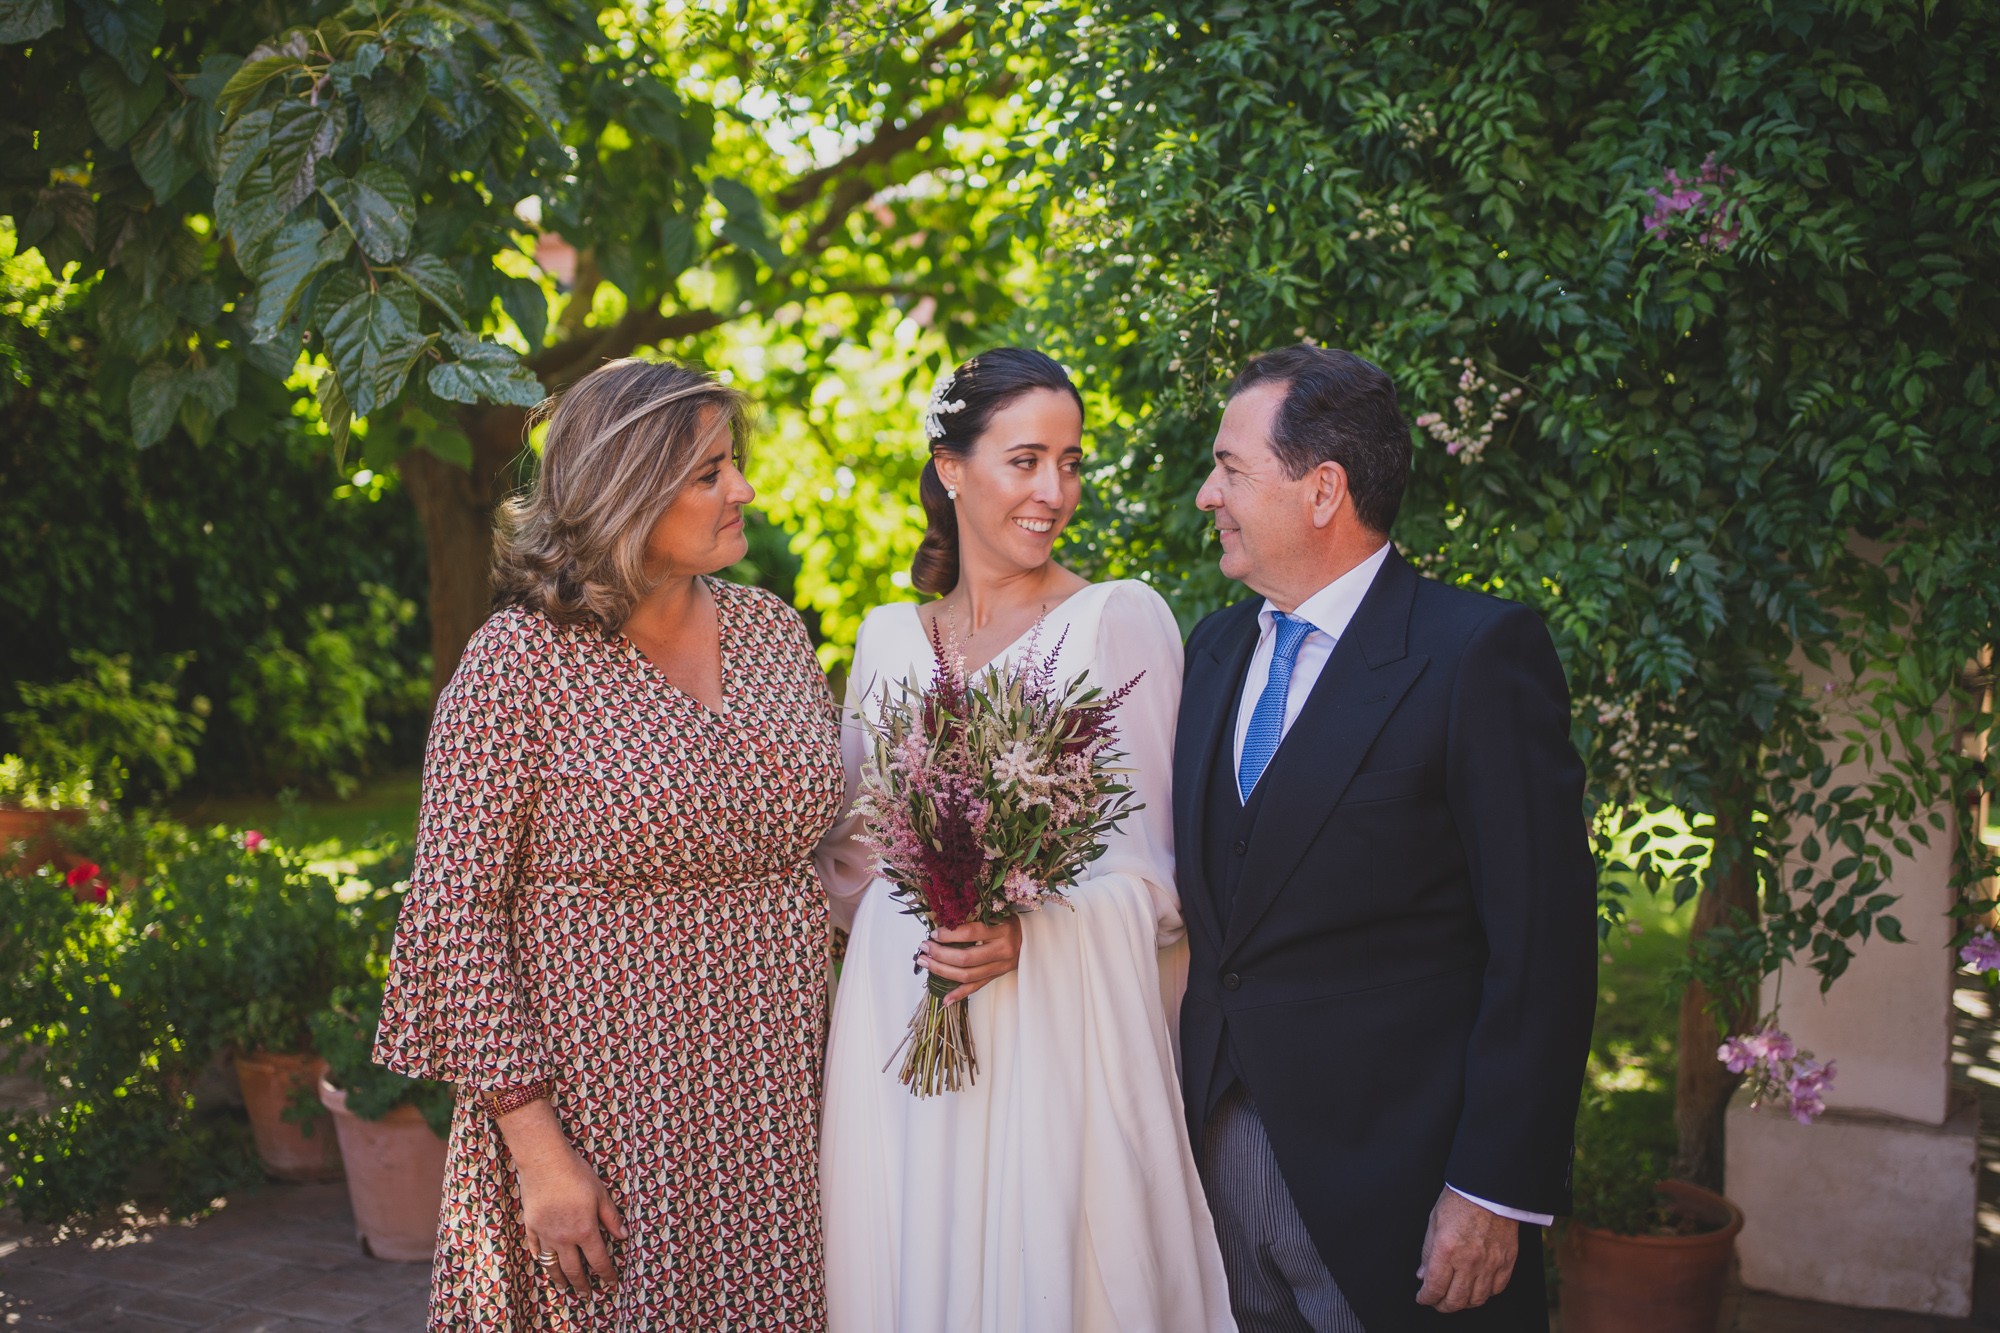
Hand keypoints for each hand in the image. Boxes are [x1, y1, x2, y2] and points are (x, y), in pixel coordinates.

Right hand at [497, 1100, 626, 1295]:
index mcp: (584, 1231)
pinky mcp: (531, 1226)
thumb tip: (623, 1236)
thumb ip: (611, 1218)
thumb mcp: (601, 1194)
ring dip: (559, 1278)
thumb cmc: (577, 1174)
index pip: (598, 1260)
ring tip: (564, 1287)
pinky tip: (542, 1262)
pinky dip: (540, 1258)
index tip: (611, 1283)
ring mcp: (545, 1234)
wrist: (545, 1162)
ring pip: (552, 1264)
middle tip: (586, 1295)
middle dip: (582, 1284)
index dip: (606, 1274)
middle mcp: (564, 1238)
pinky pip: (535, 1248)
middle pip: (573, 1269)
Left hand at [918, 917, 1022, 1004]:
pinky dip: (959, 994)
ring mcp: (1000, 967)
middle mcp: (1002, 950)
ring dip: (943, 971)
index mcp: (1002, 930)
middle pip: (966, 958)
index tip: (934, 933)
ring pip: (968, 975)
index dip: (950, 934)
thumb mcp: (996, 914)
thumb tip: (942, 924)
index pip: (971, 933)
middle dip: (940, 954)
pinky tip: (944, 998)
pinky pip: (976, 988)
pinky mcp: (997, 977)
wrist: (1032, 938)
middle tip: (924, 948)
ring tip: (925, 963)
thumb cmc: (1009, 922)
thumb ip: (974, 919)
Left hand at [1415, 1187, 1517, 1313]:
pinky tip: (1476, 1289)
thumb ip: (1427, 1252)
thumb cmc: (1459, 1200)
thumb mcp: (1434, 1222)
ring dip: (1463, 1303)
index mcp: (1446, 1249)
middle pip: (1455, 1300)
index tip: (1422, 1297)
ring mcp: (1490, 1262)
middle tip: (1437, 1302)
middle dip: (1442, 1306)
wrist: (1489, 1188)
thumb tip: (1423, 1275)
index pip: (1434, 1287)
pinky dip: (1485, 1294)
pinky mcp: (1506, 1261)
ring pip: (1476, 1299)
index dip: (1426, 1298)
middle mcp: (1469, 1260)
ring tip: (1456, 1298)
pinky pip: (1496, 1289)